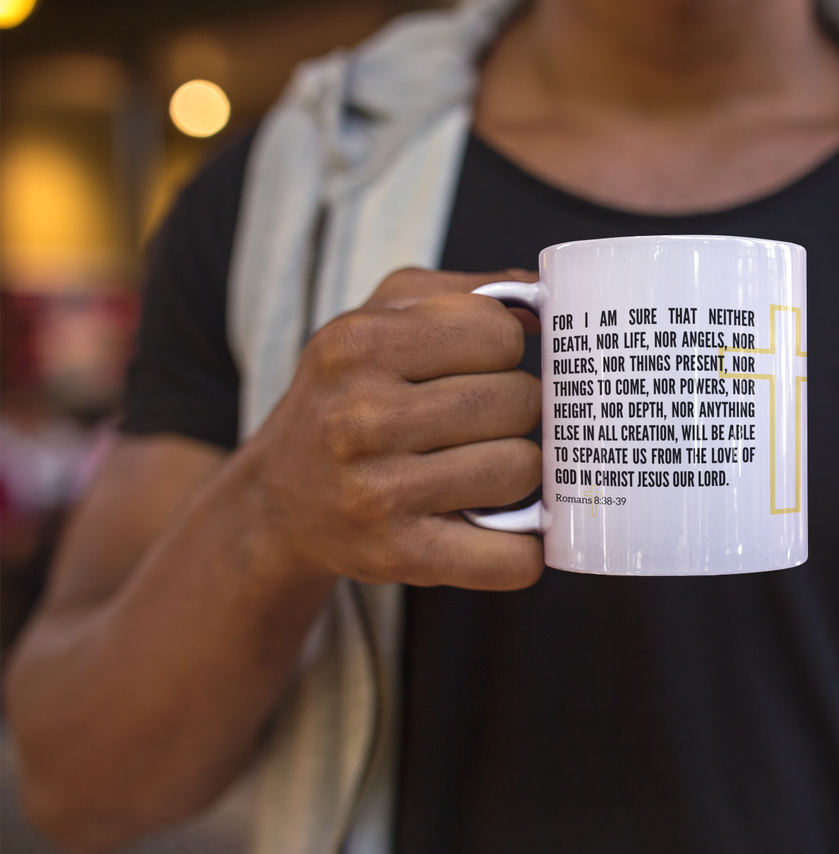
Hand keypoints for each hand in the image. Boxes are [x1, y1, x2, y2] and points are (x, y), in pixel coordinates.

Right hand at [246, 267, 543, 590]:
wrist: (280, 499)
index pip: (498, 333)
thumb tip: (544, 302)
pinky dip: (524, 549)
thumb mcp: (380, 319)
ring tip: (484, 467)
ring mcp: (379, 492)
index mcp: (360, 345)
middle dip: (517, 410)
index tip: (483, 365)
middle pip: (518, 402)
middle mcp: (362, 418)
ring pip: (521, 470)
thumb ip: (464, 294)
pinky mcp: (399, 557)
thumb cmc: (347, 396)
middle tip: (487, 422)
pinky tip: (504, 529)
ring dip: (518, 471)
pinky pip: (510, 558)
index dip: (505, 349)